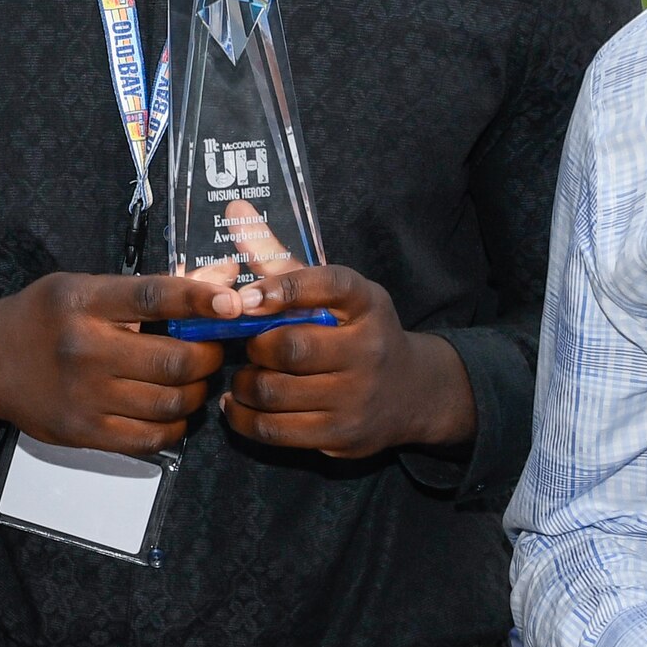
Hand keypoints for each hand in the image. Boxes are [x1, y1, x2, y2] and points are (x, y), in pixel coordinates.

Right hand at [0, 271, 224, 455]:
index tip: (233, 304)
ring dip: (195, 393)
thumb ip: (151, 289)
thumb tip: (222, 280)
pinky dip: (174, 426)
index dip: (198, 300)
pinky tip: (171, 411)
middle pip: (173, 361)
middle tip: (211, 350)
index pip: (152, 297)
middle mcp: (84, 349)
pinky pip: (150, 438)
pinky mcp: (82, 433)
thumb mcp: (87, 289)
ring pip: (170, 403)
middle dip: (208, 357)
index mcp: (84, 302)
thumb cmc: (46, 318)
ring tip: (192, 380)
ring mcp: (83, 396)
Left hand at [221, 265, 476, 459]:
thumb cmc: (357, 332)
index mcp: (367, 303)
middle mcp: (368, 349)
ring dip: (244, 384)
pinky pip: (277, 429)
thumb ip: (280, 257)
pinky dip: (245, 417)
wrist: (412, 391)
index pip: (327, 285)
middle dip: (254, 348)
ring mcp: (357, 396)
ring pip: (275, 391)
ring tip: (242, 378)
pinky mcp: (343, 435)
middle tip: (247, 348)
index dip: (282, 289)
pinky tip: (239, 405)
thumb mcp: (334, 292)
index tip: (245, 298)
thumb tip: (234, 211)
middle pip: (290, 347)